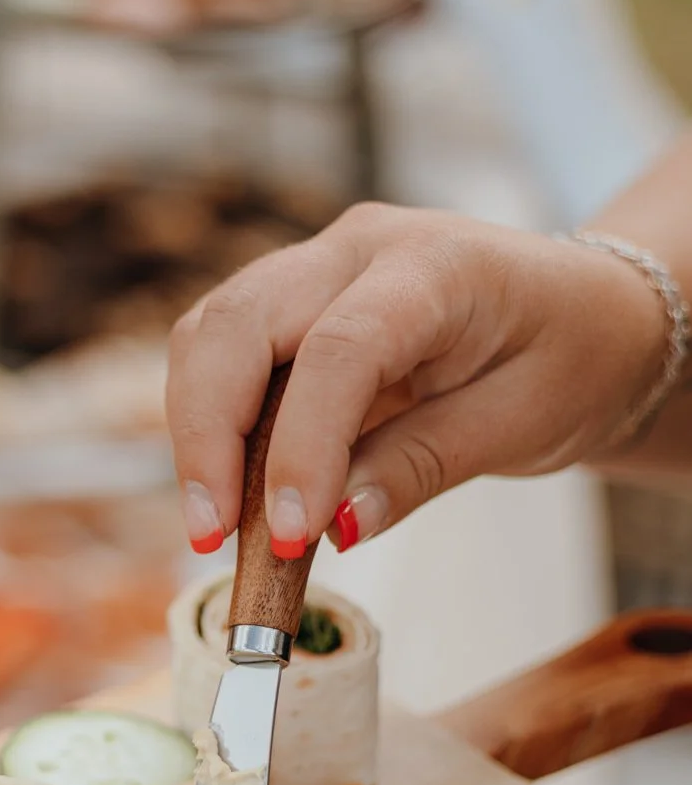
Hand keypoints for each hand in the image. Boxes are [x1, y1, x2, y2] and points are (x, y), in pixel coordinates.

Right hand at [168, 203, 668, 556]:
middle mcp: (360, 248)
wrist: (589, 315)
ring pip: (211, 331)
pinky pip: (223, 352)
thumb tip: (339, 523)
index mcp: (437, 266)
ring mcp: (317, 266)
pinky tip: (232, 490)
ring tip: (214, 524)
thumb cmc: (572, 358)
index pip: (338, 350)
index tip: (290, 534)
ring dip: (196, 430)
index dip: (302, 446)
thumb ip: (425, 464)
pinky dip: (212, 422)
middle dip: (208, 435)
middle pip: (239, 323)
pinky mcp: (293, 301)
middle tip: (212, 535)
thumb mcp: (523, 423)